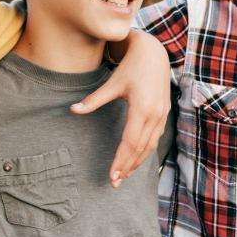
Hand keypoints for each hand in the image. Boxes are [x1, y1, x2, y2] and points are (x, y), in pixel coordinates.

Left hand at [72, 29, 170, 186]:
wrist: (154, 53)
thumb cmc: (131, 67)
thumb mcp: (112, 83)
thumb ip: (93, 100)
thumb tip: (73, 110)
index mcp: (142, 108)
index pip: (130, 142)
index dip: (120, 161)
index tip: (112, 176)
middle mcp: (155, 115)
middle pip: (140, 149)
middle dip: (127, 167)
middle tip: (114, 183)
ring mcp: (162, 115)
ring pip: (149, 146)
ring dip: (137, 163)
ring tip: (124, 176)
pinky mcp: (163, 114)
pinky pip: (154, 139)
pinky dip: (144, 152)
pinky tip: (136, 159)